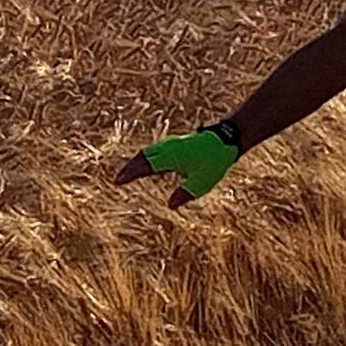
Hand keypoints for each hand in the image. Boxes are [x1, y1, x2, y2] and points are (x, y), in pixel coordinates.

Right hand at [112, 124, 239, 208]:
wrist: (226, 139)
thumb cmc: (214, 161)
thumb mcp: (201, 183)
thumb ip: (184, 194)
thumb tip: (170, 205)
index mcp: (171, 157)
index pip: (146, 166)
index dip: (131, 174)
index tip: (118, 181)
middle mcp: (168, 148)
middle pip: (142, 157)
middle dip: (129, 167)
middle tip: (118, 179)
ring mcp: (172, 144)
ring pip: (148, 152)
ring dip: (136, 162)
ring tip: (127, 172)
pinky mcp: (176, 144)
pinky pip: (155, 150)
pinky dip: (146, 158)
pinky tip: (146, 164)